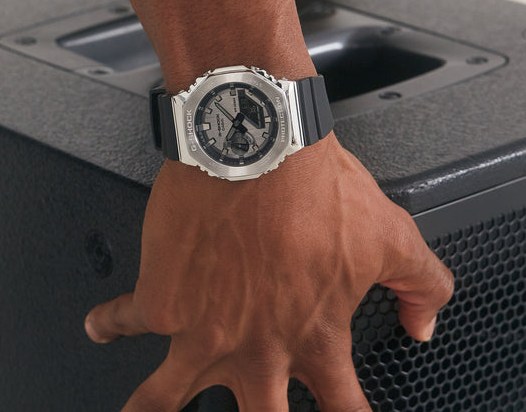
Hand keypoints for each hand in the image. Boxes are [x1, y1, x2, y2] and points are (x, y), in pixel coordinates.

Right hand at [84, 134, 453, 410]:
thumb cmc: (314, 184)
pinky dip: (108, 324)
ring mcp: (203, 330)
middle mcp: (257, 345)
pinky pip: (124, 320)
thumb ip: (423, 283)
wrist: (257, 141)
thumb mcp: (389, 232)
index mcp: (313, 334)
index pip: (343, 411)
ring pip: (167, 401)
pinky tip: (100, 325)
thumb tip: (425, 323)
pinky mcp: (160, 298)